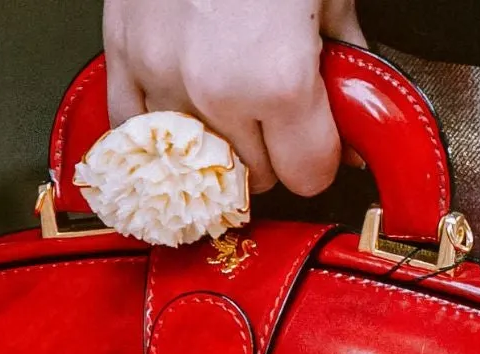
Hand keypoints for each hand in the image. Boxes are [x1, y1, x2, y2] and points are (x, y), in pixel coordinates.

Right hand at [103, 0, 365, 195]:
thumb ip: (348, 63)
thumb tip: (358, 117)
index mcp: (278, 80)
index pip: (308, 175)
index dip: (321, 157)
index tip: (321, 137)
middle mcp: (216, 90)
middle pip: (255, 175)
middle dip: (273, 149)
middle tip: (278, 106)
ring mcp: (161, 75)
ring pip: (199, 161)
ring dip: (218, 139)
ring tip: (231, 95)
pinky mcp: (121, 53)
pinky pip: (134, 131)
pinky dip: (160, 131)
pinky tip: (183, 112)